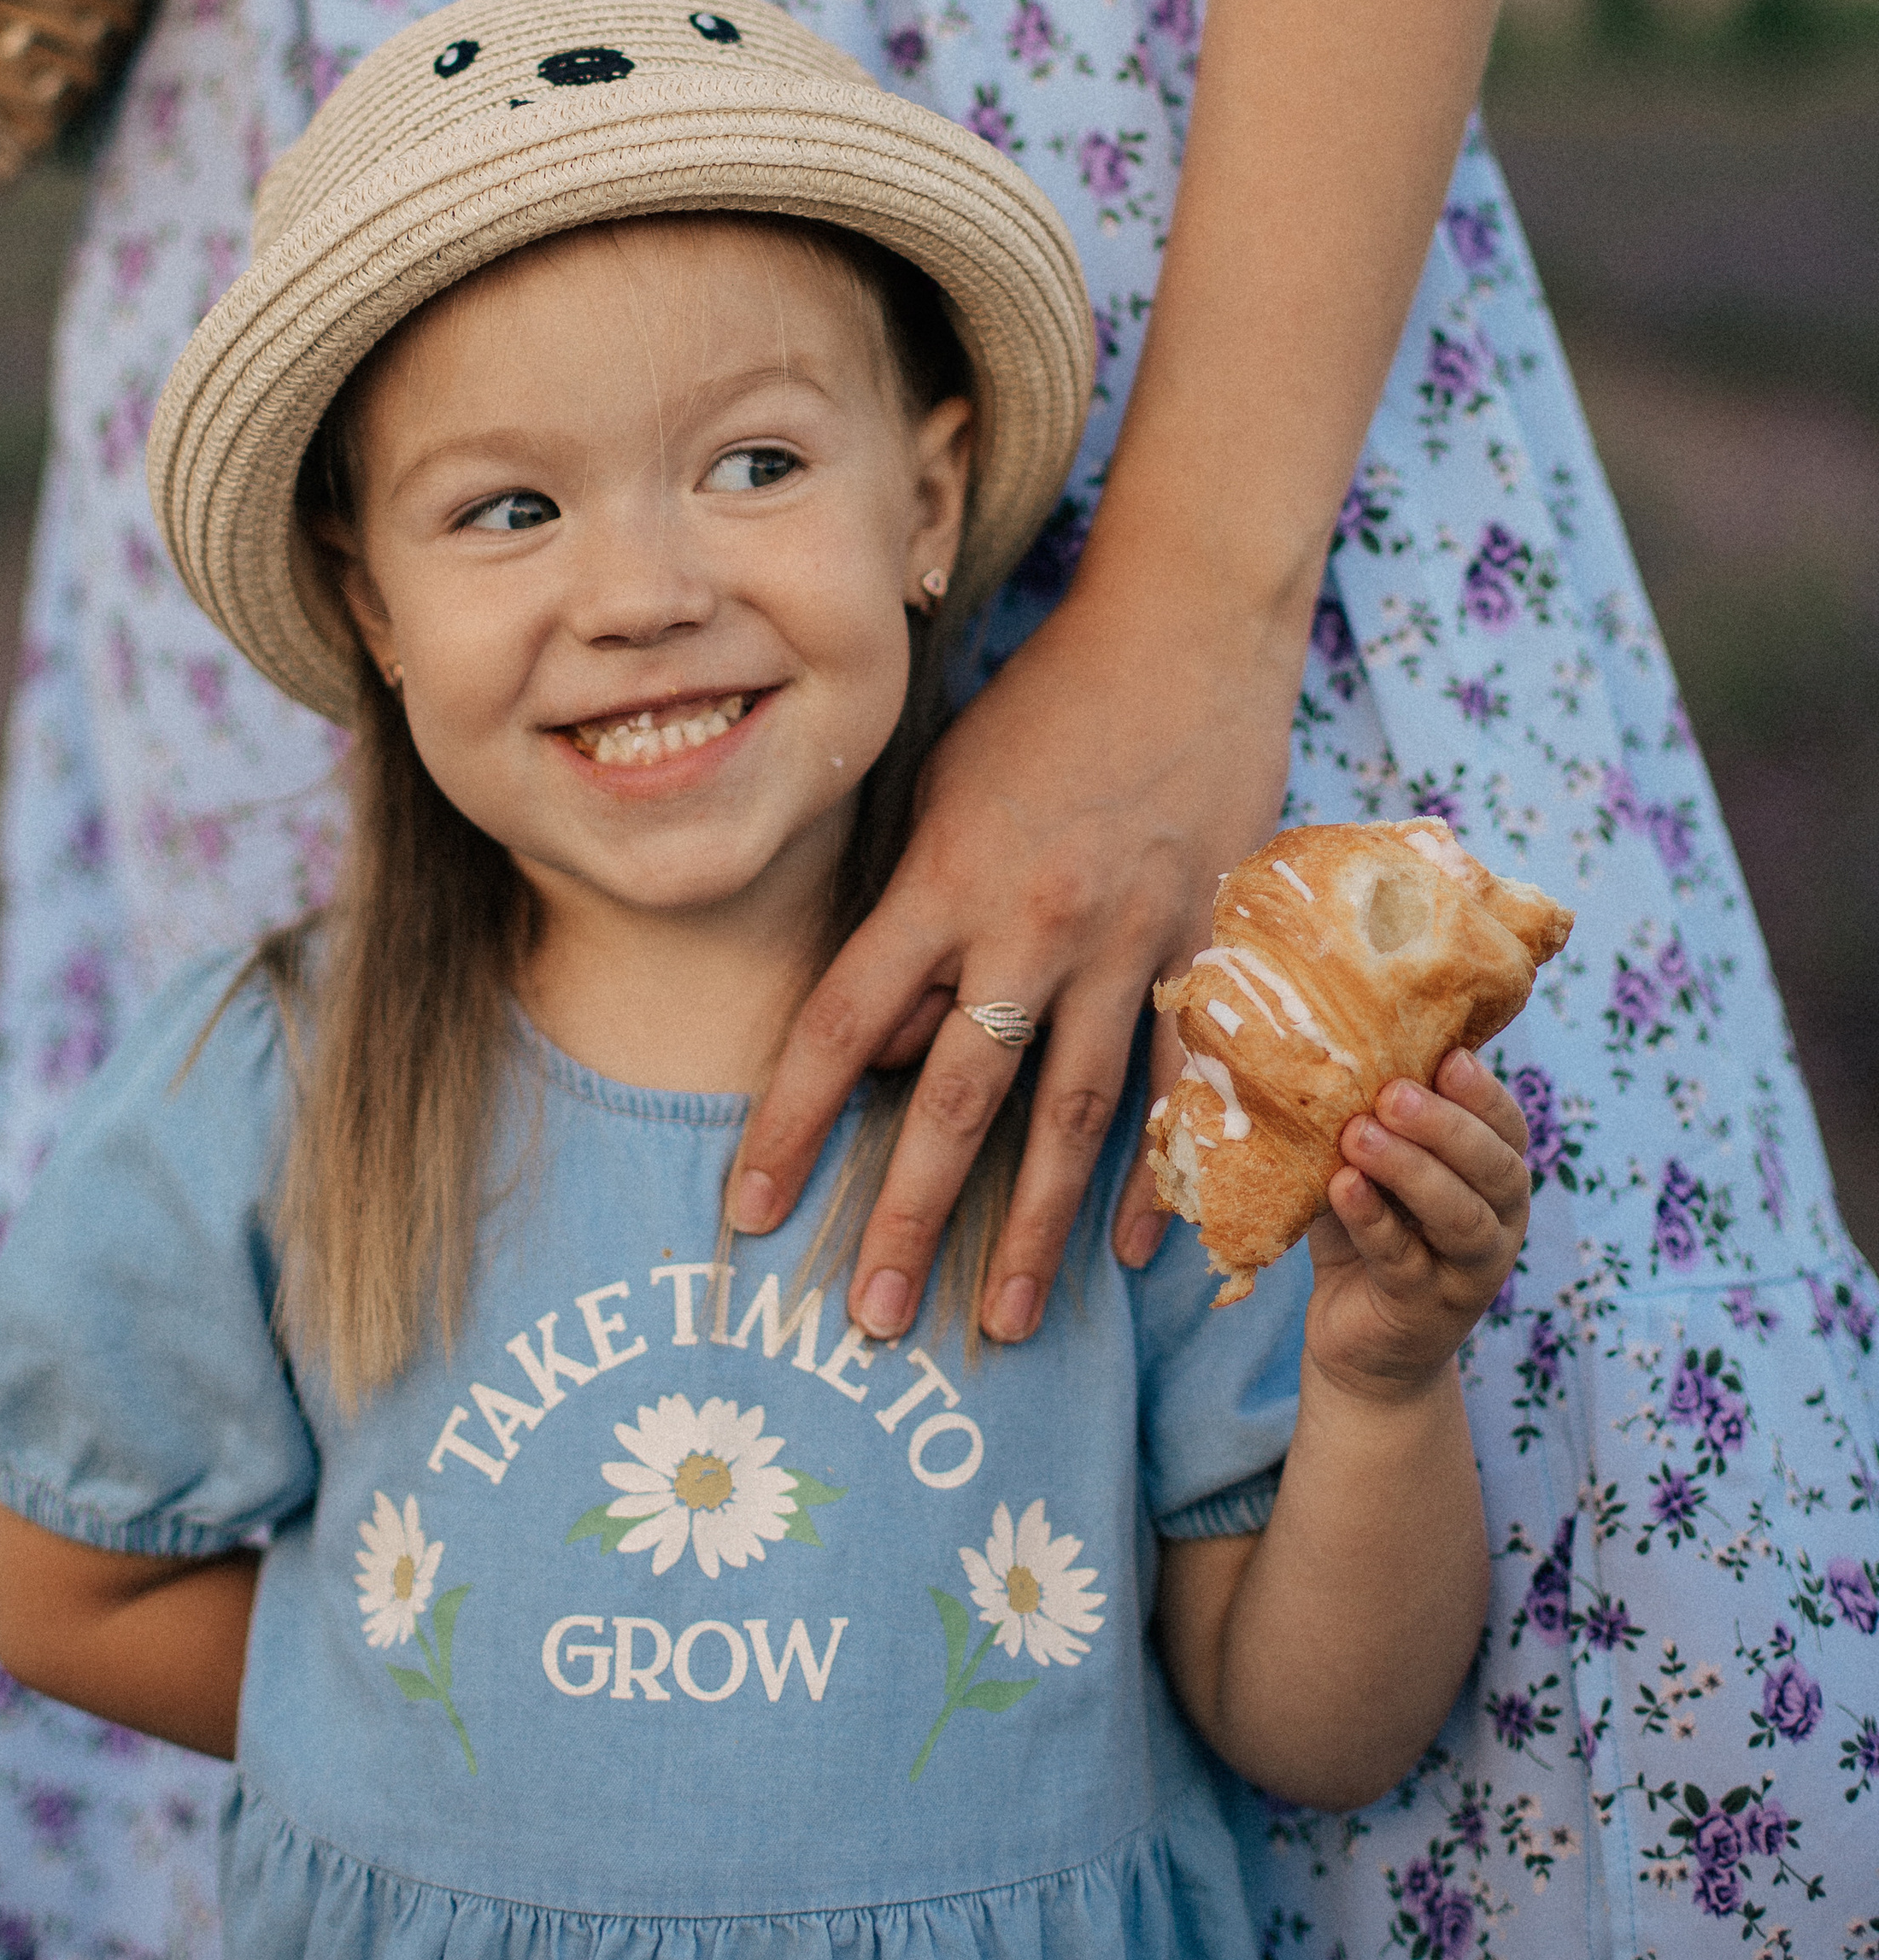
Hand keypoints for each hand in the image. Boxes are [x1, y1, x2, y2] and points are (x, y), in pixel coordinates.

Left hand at [729, 571, 1305, 1344]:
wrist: (1186, 634)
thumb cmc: (1044, 705)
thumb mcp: (941, 791)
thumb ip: (910, 920)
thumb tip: (878, 1049)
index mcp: (945, 882)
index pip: (841, 1023)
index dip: (792, 1123)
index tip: (750, 1213)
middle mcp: (1030, 928)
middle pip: (953, 1099)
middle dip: (907, 1219)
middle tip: (871, 1322)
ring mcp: (1127, 948)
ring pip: (1070, 1119)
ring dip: (1031, 1233)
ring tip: (998, 1324)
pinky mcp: (1208, 953)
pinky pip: (1182, 1087)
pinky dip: (1161, 1175)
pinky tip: (1138, 1255)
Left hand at [1303, 1049, 1530, 1399]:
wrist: (1360, 1342)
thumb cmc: (1370, 1229)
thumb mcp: (1376, 1167)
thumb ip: (1376, 1118)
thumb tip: (1333, 1040)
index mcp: (1494, 1178)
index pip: (1507, 1127)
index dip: (1483, 1092)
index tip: (1447, 1056)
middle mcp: (1498, 1223)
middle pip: (1496, 1169)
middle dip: (1447, 1126)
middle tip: (1392, 1093)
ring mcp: (1467, 1272)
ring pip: (1461, 1218)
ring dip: (1412, 1171)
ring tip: (1359, 1136)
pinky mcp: (1424, 1308)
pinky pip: (1403, 1261)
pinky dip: (1373, 1221)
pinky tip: (1344, 1188)